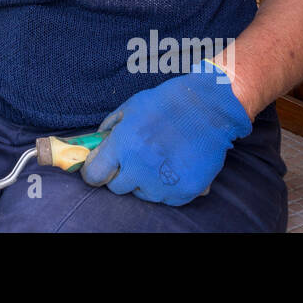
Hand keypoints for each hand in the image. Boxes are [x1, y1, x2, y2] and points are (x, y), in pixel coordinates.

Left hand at [80, 61, 252, 205]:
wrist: (208, 107)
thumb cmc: (167, 103)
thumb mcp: (130, 107)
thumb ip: (109, 128)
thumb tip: (97, 146)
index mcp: (124, 144)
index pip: (95, 175)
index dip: (94, 172)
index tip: (99, 169)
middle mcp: (141, 167)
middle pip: (117, 188)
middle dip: (122, 175)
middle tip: (134, 160)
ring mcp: (164, 182)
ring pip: (143, 193)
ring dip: (145, 181)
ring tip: (159, 159)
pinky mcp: (185, 191)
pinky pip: (166, 199)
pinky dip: (168, 188)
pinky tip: (174, 166)